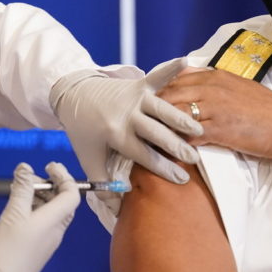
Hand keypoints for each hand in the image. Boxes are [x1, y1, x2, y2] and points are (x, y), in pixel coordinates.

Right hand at [0, 162, 80, 271]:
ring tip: (17, 191)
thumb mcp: (13, 214)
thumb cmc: (8, 251)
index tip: (48, 166)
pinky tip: (15, 209)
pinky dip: (32, 209)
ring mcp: (47, 240)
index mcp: (55, 220)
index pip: (72, 193)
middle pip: (62, 201)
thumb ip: (21, 188)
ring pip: (50, 211)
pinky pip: (41, 222)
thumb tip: (26, 168)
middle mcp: (56, 230)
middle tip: (27, 178)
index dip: (64, 176)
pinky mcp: (37, 248)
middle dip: (48, 185)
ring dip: (38, 196)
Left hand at [50, 59, 202, 183]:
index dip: (163, 168)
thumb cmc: (84, 130)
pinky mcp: (138, 84)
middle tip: (194, 158)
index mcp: (116, 134)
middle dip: (176, 147)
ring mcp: (134, 98)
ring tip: (199, 130)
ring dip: (181, 119)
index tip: (181, 179)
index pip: (144, 155)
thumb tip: (118, 209)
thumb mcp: (89, 158)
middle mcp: (127, 115)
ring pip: (163, 109)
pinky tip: (186, 62)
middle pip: (157, 133)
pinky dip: (170, 68)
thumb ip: (104, 182)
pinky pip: (157, 76)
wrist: (73, 94)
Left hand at [156, 68, 271, 158]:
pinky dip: (175, 142)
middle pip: (169, 94)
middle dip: (152, 108)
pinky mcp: (218, 129)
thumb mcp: (238, 86)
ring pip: (174, 114)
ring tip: (148, 137)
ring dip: (159, 126)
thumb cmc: (264, 109)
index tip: (149, 101)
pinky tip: (168, 150)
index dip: (160, 90)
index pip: (177, 78)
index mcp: (215, 76)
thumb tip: (193, 86)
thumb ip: (214, 84)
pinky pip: (187, 135)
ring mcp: (213, 107)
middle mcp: (211, 88)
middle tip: (141, 121)